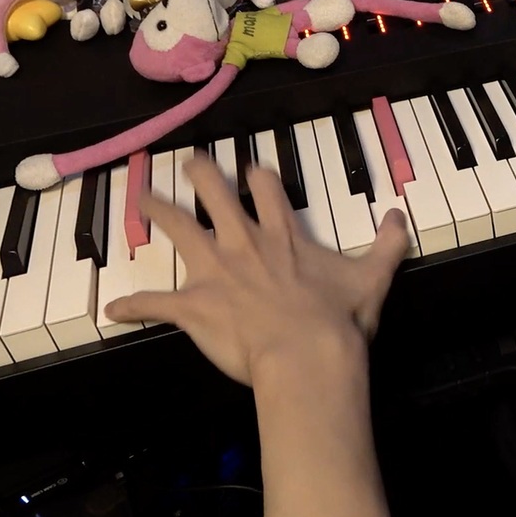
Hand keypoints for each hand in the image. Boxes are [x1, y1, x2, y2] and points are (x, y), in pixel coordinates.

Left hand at [105, 154, 409, 386]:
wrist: (306, 354)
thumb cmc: (337, 318)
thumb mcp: (372, 278)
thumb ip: (387, 245)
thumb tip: (401, 217)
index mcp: (282, 236)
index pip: (267, 191)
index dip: (258, 176)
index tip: (250, 168)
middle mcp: (244, 243)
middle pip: (215, 196)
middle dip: (199, 175)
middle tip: (189, 162)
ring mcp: (214, 272)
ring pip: (177, 230)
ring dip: (156, 213)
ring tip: (139, 198)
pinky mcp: (192, 304)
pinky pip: (155, 303)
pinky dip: (133, 306)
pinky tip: (114, 310)